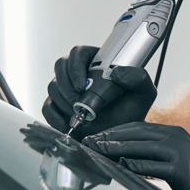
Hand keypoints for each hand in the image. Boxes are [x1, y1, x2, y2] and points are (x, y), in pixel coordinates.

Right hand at [41, 45, 156, 138]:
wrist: (121, 137)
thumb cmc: (131, 112)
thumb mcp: (143, 93)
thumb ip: (138, 78)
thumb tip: (116, 72)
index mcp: (97, 63)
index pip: (78, 53)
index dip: (75, 66)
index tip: (82, 84)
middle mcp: (79, 74)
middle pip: (60, 66)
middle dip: (66, 84)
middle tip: (78, 101)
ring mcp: (67, 90)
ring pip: (53, 86)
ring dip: (63, 101)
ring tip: (78, 115)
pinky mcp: (59, 108)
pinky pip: (46, 107)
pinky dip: (54, 116)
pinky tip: (67, 124)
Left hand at [83, 122, 189, 189]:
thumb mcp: (178, 163)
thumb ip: (156, 158)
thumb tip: (127, 160)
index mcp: (175, 134)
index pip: (138, 127)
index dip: (115, 131)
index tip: (97, 137)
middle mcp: (176, 138)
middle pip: (136, 133)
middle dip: (110, 137)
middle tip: (90, 142)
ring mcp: (179, 152)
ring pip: (140, 146)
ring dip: (116, 148)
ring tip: (97, 151)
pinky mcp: (181, 170)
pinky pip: (152, 166)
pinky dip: (134, 165)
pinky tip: (120, 167)